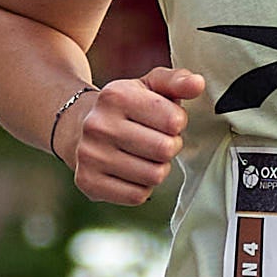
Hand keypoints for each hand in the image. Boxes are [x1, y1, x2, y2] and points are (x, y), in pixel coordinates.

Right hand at [63, 68, 203, 206]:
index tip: (165, 120)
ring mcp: (90, 155)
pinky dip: (142, 187)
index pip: (174, 121)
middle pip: (165, 150)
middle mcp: (98, 125)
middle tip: (158, 140)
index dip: (177, 123)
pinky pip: (137, 196)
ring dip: (157, 168)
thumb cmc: (125, 107)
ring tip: (145, 156)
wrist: (78, 127)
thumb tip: (198, 84)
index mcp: (116, 95)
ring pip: (153, 176)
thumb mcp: (150, 85)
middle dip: (169, 147)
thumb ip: (177, 81)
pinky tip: (131, 172)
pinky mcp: (88, 182)